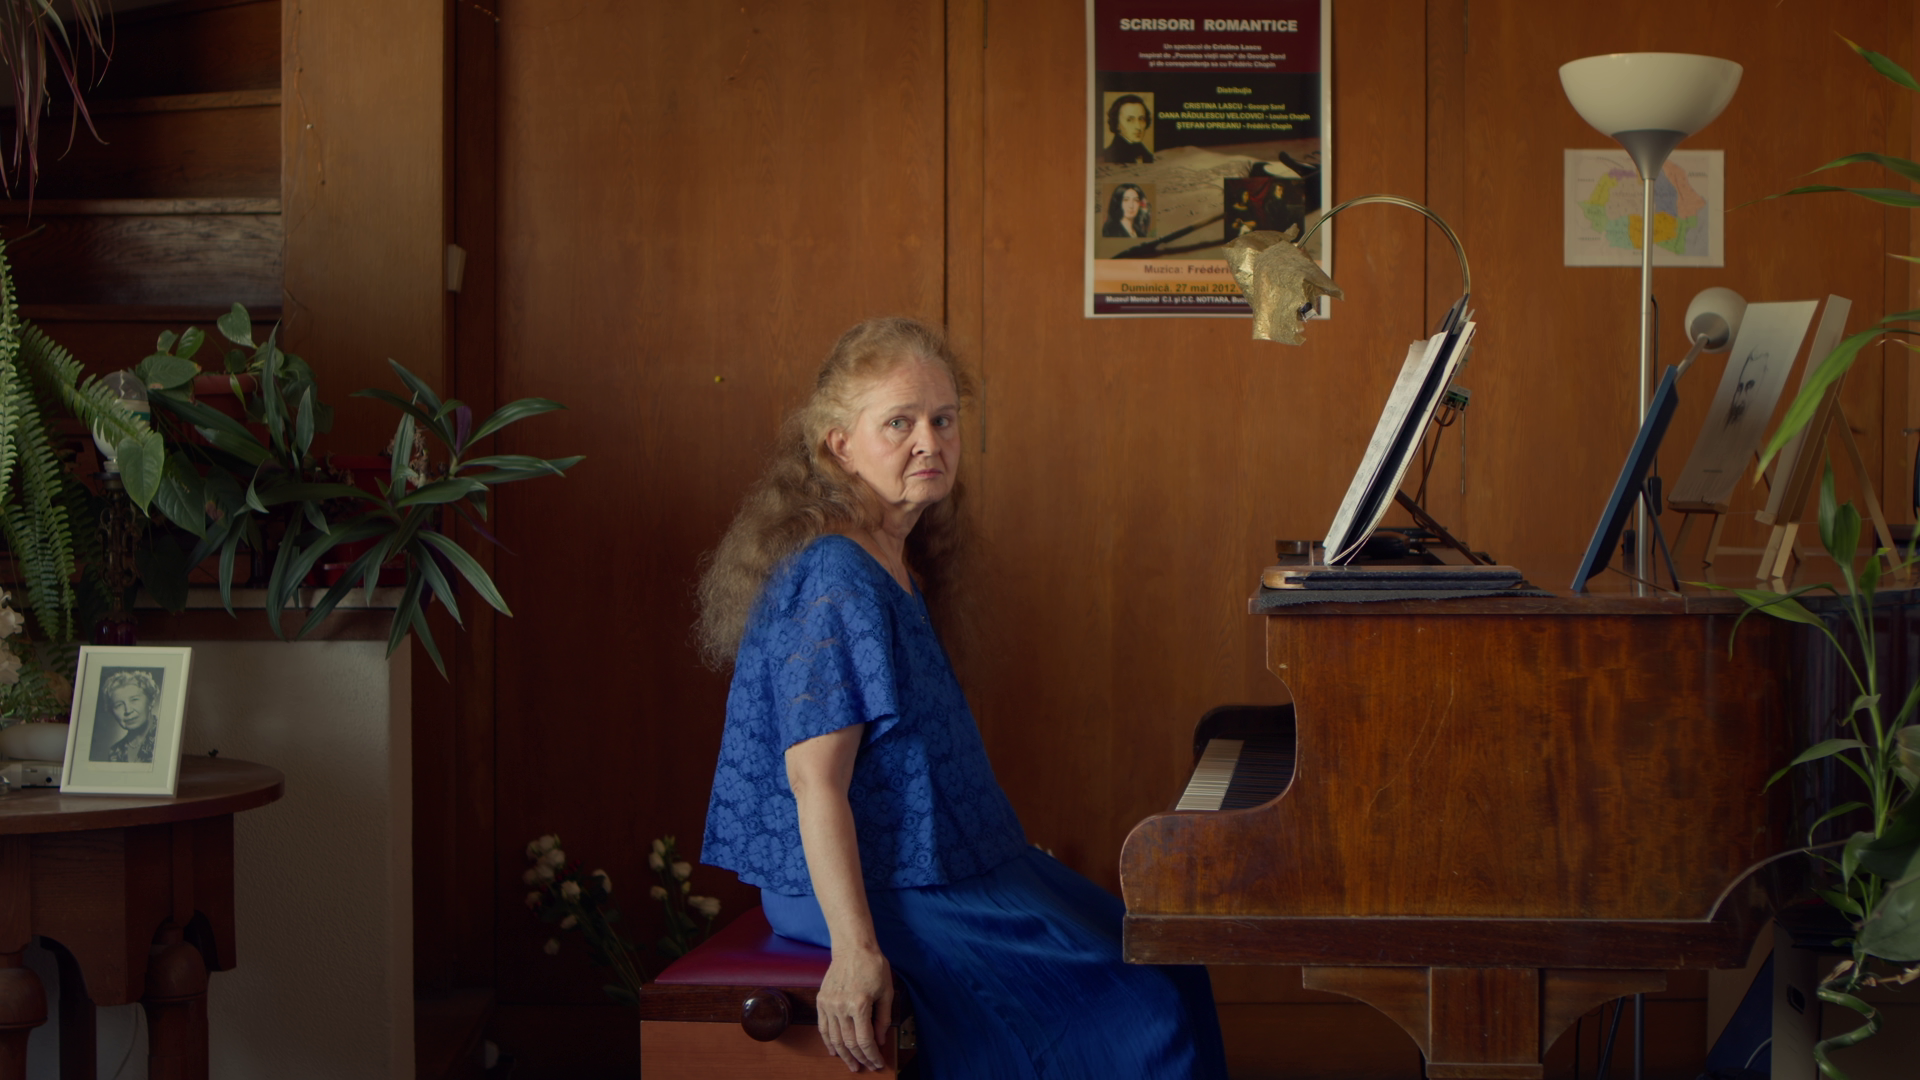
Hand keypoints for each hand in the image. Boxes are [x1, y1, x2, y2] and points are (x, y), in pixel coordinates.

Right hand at [815, 944, 892, 1071]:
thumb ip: (883, 1018)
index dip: (871, 1055)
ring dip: (843, 1055)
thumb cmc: (873, 966)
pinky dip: (828, 1042)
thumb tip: (880, 1040)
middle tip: (866, 1067)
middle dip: (859, 1058)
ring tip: (852, 1065)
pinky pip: (823, 1027)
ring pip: (834, 1038)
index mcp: (860, 1005)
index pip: (864, 1040)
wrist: (853, 948)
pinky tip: (834, 1052)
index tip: (877, 1063)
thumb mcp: (886, 991)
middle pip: (849, 1043)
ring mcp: (829, 1004)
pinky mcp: (821, 1001)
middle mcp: (841, 1007)